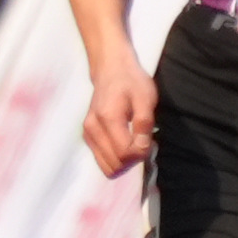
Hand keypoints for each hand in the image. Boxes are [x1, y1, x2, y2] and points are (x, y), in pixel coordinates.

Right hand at [77, 54, 157, 177]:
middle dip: (133, 160)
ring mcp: (88, 134)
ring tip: (134, 144)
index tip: (149, 141)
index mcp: (108, 118)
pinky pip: (102, 161)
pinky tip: (124, 143)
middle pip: (115, 165)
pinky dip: (116, 159)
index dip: (141, 153)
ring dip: (124, 162)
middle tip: (143, 143)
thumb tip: (142, 149)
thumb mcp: (145, 97)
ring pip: (107, 167)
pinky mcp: (87, 137)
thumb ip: (144, 124)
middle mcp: (93, 129)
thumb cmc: (131, 81)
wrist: (110, 69)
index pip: (124, 153)